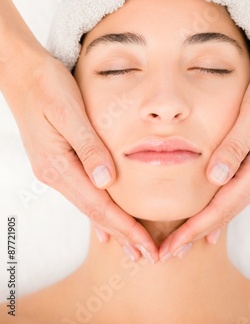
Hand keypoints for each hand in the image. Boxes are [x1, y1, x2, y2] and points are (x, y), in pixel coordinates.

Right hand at [2, 47, 158, 262]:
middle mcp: (55, 173)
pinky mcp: (59, 159)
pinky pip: (83, 191)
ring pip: (90, 204)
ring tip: (135, 244)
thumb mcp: (69, 111)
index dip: (125, 228)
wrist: (22, 72)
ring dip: (113, 225)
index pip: (98, 206)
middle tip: (149, 255)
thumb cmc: (46, 85)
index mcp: (58, 165)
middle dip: (123, 235)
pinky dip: (100, 209)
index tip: (148, 246)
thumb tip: (107, 182)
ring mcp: (55, 168)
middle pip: (94, 212)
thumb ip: (88, 147)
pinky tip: (106, 221)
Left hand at [158, 45, 249, 260]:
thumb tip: (214, 179)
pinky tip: (210, 217)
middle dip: (196, 234)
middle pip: (225, 212)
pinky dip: (218, 206)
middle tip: (168, 254)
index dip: (195, 228)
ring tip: (182, 240)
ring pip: (229, 204)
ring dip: (205, 223)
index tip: (172, 246)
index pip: (223, 206)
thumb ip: (234, 147)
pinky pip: (234, 191)